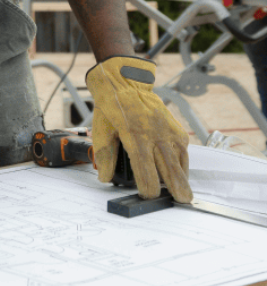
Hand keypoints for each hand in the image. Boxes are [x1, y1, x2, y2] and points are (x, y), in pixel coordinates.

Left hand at [85, 56, 191, 202]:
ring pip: (180, 162)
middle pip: (169, 170)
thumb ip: (105, 157)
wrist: (125, 83)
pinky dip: (182, 165)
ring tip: (183, 194)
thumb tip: (104, 178)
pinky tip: (179, 174)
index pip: (145, 171)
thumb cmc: (112, 107)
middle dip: (175, 189)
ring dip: (181, 179)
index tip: (147, 196)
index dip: (148, 188)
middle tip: (180, 202)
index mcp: (135, 137)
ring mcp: (168, 132)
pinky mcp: (177, 129)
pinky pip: (183, 152)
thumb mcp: (102, 131)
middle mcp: (155, 135)